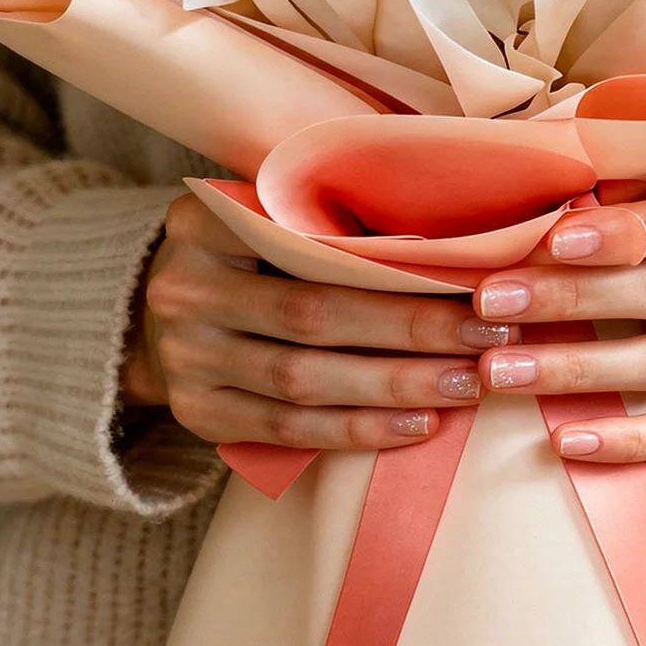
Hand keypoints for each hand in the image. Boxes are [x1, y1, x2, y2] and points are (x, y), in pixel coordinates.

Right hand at [122, 193, 521, 449]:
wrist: (158, 316)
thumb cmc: (247, 255)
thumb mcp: (268, 214)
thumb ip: (329, 217)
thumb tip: (452, 233)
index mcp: (203, 221)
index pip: (305, 242)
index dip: (391, 265)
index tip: (471, 276)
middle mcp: (183, 287)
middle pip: (312, 313)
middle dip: (411, 329)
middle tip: (487, 334)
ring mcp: (185, 357)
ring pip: (304, 379)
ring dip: (395, 385)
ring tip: (469, 383)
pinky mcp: (197, 414)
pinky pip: (288, 430)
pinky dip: (358, 430)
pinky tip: (419, 425)